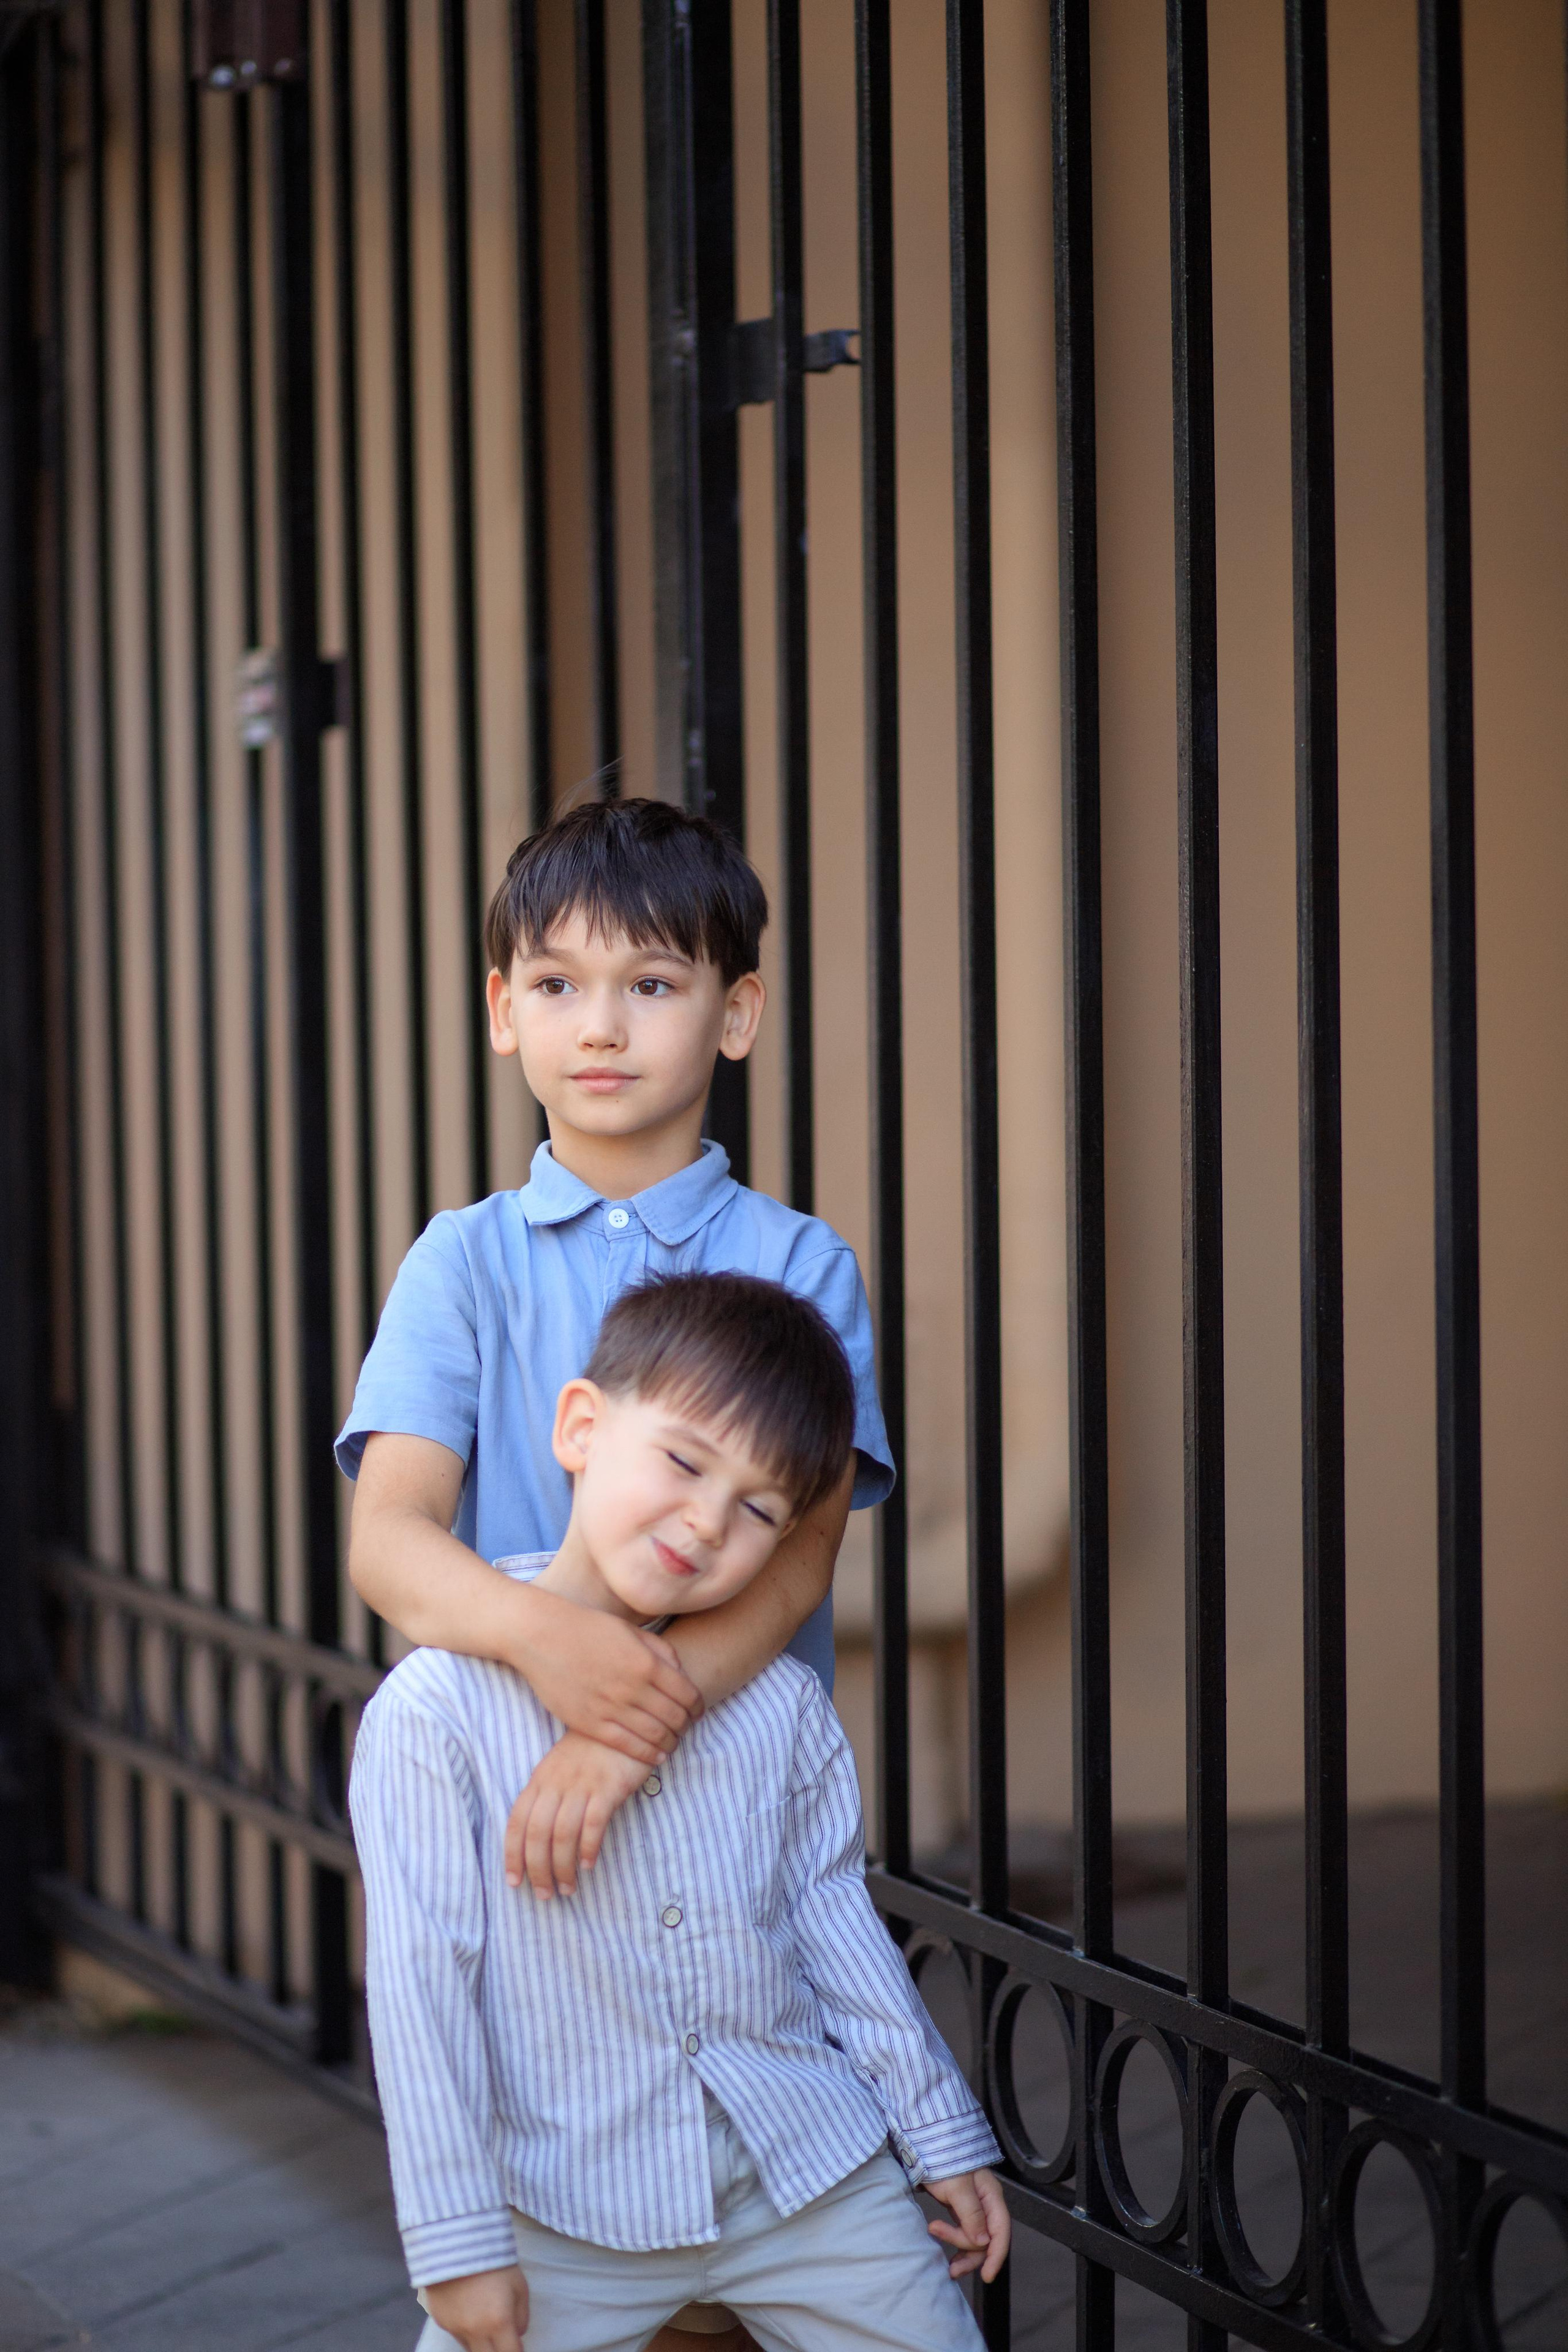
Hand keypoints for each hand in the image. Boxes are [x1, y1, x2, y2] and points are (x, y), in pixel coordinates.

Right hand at [423, 2263, 527, 2351]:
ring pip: (471, 2348)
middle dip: (498, 2350)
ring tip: (484, 2315)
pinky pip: (457, 2334)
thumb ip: (521, 2317)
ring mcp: (455, 2328)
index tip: (517, 2346)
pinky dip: (465, 2328)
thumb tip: (516, 2334)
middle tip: (501, 2336)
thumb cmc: (494, 2260)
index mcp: (499, 2322)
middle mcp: (475, 2331)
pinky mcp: (440, 2321)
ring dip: (481, 2341)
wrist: (457, 2240)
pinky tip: (468, 2307)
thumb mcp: (519, 2286)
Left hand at [505, 1733, 654, 1896]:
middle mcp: (555, 1783)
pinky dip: (588, 1847)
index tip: (514, 1882)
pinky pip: (592, 1823)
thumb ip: (546, 1795)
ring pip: (562, 1834)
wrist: (625, 1721)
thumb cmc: (591, 1749)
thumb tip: (535, 1838)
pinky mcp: (607, 1787)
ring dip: (562, 1867)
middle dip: (537, 1869)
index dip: (512, 1854)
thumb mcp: (559, 1767)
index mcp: (540, 1779)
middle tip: (545, 1895)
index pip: (517, 1821)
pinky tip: (589, 1864)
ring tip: (568, 1888)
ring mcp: (581, 1784)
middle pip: (537, 1834)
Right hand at [513, 1586, 701, 1765]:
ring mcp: (611, 1707)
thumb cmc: (588, 1628)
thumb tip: (681, 1674)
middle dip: (686, 1726)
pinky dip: (648, 1754)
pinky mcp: (590, 1723)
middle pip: (674, 1718)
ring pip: (654, 1735)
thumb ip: (660, 1652)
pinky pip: (627, 1746)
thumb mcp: (631, 1631)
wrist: (542, 1636)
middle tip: (687, 1729)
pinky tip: (657, 1756)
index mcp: (647, 1662)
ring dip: (671, 1743)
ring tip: (673, 1743)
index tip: (698, 1711)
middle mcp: (633, 1687)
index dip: (698, 1707)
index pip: (687, 1694)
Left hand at [924, 2168, 1009, 2280]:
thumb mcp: (957, 2188)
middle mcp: (986, 2204)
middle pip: (987, 2241)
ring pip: (975, 2240)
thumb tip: (983, 2241)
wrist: (927, 2146)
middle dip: (970, 2255)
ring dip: (960, 2251)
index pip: (1001, 2232)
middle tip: (951, 2266)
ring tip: (944, 2259)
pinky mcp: (962, 2211)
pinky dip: (955, 2243)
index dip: (997, 2256)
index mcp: (991, 2197)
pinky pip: (964, 2234)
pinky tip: (946, 2249)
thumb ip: (971, 2214)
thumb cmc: (943, 2160)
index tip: (987, 2276)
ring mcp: (974, 2209)